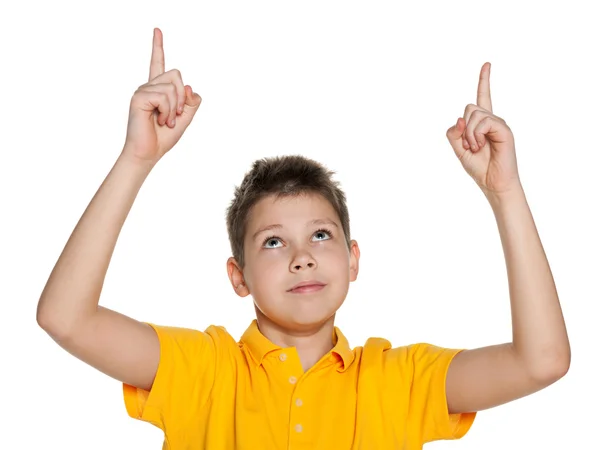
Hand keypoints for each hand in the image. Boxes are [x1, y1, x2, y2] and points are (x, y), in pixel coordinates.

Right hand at [123, 28, 201, 163]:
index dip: (157, 46)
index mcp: (158, 90)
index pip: (158, 64)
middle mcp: (148, 86)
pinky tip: (159, 120)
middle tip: (175, 116)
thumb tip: (189, 87)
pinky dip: (168, 111)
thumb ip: (191, 102)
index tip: (157, 30)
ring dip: (175, 108)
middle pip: (176, 74)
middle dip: (182, 97)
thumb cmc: (163, 137)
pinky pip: (164, 96)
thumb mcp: (185, 117)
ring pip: (173, 86)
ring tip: (165, 121)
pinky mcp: (139, 97)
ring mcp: (142, 90)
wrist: (148, 153)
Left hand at [446, 63, 520, 196]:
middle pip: (469, 107)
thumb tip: (459, 118)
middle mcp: (492, 120)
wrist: (493, 183)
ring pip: (474, 114)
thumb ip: (453, 133)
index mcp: (481, 123)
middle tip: (468, 145)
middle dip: (462, 128)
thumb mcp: (458, 149)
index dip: (484, 80)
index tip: (487, 64)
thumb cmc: (478, 167)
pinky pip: (483, 122)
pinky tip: (480, 146)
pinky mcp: (504, 129)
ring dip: (469, 134)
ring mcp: (499, 123)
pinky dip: (476, 135)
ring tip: (476, 148)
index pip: (482, 97)